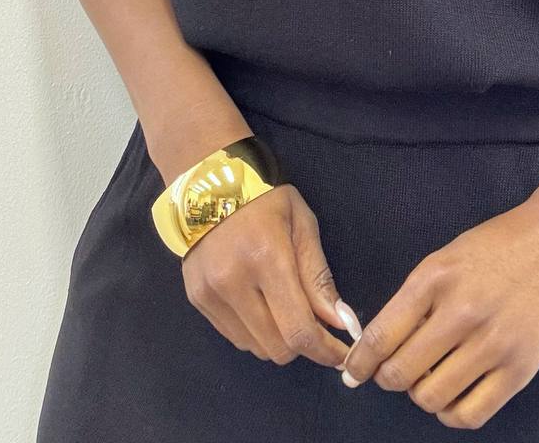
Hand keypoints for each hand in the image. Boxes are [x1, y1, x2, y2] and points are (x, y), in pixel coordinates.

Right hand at [181, 181, 354, 368]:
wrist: (209, 184)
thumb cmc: (266, 198)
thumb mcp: (302, 224)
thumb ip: (318, 276)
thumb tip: (339, 322)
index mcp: (267, 257)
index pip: (298, 329)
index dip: (324, 350)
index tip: (341, 354)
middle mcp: (234, 282)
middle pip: (277, 348)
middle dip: (303, 344)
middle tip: (314, 323)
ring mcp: (211, 294)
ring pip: (255, 348)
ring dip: (278, 339)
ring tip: (284, 306)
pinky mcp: (197, 300)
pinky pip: (234, 337)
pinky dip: (255, 332)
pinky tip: (260, 303)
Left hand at [339, 196, 538, 428]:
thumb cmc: (501, 244)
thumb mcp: (447, 258)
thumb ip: (414, 299)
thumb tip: (381, 345)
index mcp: (435, 278)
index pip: (380, 336)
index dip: (360, 363)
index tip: (354, 372)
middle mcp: (461, 312)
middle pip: (401, 373)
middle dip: (389, 378)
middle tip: (396, 372)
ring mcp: (493, 342)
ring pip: (431, 398)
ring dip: (423, 394)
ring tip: (432, 377)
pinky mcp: (521, 367)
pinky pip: (470, 414)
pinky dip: (452, 413)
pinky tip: (454, 395)